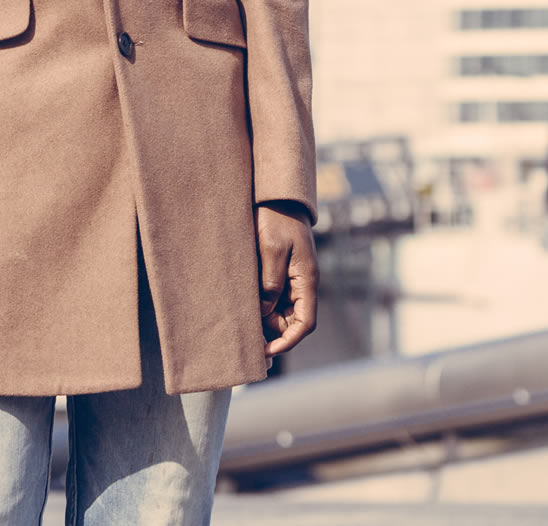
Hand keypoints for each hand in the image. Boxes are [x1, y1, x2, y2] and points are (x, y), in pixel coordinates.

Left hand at [256, 202, 317, 355]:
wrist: (276, 197)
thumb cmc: (276, 219)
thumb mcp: (271, 249)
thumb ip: (271, 282)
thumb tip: (266, 312)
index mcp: (306, 279)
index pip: (305, 323)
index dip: (289, 341)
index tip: (267, 351)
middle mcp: (302, 284)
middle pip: (292, 322)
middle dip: (273, 335)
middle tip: (248, 342)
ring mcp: (292, 280)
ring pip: (281, 313)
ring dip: (265, 322)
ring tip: (241, 326)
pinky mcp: (280, 274)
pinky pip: (273, 299)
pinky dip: (261, 308)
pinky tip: (243, 309)